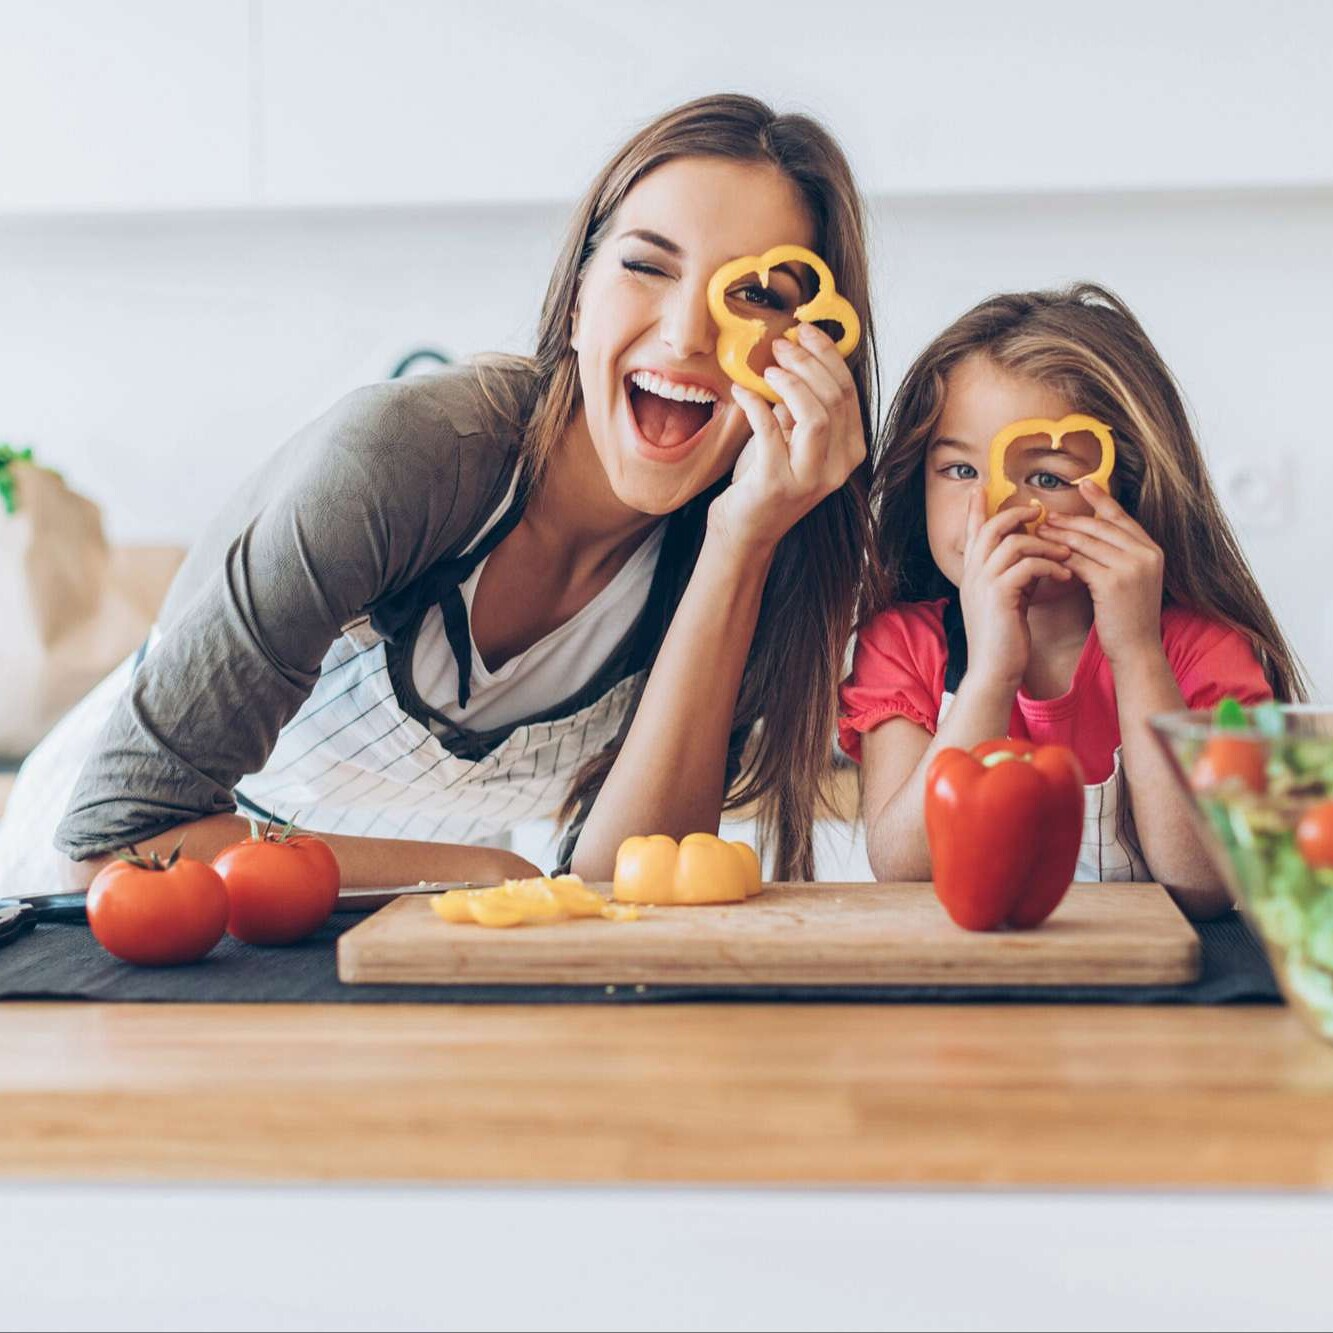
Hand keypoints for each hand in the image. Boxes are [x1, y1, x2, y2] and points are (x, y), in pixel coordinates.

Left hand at [707, 323, 866, 556]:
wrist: (746, 530)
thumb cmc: (768, 478)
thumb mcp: (794, 438)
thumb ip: (804, 406)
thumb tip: (796, 355)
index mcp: (850, 450)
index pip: (848, 391)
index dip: (828, 355)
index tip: (805, 330)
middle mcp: (838, 467)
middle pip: (835, 398)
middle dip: (807, 361)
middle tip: (781, 343)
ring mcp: (809, 478)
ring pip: (816, 415)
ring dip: (791, 382)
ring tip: (767, 367)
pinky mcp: (776, 484)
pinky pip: (769, 430)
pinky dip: (754, 404)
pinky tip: (741, 392)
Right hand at [959, 489, 1072, 688]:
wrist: (995, 671)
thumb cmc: (1005, 640)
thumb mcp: (1007, 601)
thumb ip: (1014, 576)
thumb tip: (1034, 556)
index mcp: (972, 575)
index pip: (971, 532)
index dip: (975, 508)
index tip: (982, 487)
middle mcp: (972, 575)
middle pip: (991, 528)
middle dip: (1016, 515)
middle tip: (1038, 511)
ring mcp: (983, 584)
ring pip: (1013, 543)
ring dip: (1044, 544)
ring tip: (1066, 553)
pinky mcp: (999, 595)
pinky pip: (1027, 565)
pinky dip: (1050, 565)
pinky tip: (1066, 574)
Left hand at [1038, 481, 1164, 668]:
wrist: (1137, 650)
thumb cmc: (1127, 618)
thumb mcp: (1131, 580)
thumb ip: (1119, 555)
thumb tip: (1091, 534)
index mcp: (1152, 550)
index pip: (1121, 517)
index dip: (1101, 500)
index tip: (1083, 483)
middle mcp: (1146, 554)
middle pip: (1101, 526)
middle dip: (1071, 519)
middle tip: (1046, 514)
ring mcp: (1132, 567)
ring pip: (1087, 542)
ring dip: (1060, 535)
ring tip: (1039, 530)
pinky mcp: (1113, 583)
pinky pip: (1078, 562)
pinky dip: (1059, 557)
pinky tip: (1044, 555)